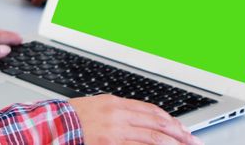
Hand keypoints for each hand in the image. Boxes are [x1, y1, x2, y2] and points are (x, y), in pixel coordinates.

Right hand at [70, 95, 201, 144]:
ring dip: (171, 144)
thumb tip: (141, 118)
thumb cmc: (72, 117)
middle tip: (192, 140)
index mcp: (117, 103)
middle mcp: (119, 115)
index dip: (170, 120)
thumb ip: (120, 111)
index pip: (151, 110)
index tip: (182, 128)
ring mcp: (115, 131)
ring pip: (152, 138)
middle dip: (178, 132)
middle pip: (157, 123)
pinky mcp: (110, 144)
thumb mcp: (98, 106)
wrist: (53, 125)